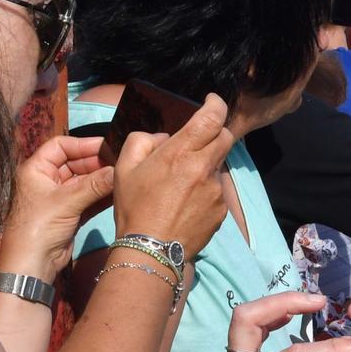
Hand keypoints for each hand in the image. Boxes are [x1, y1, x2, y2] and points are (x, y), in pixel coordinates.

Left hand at [0, 134, 115, 278]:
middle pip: (75, 163)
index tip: (106, 145)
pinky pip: (88, 199)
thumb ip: (94, 185)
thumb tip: (119, 170)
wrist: (31, 263)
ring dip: (101, 180)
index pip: (60, 146)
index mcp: (36, 169)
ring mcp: (58, 198)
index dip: (83, 144)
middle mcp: (46, 180)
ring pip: (83, 182)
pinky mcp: (69, 213)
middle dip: (96, 163)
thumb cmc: (39, 227)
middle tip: (120, 163)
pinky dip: (101, 196)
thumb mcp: (67, 201)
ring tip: (122, 177)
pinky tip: (118, 193)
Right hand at [112, 92, 234, 256]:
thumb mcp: (125, 168)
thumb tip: (163, 139)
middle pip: (225, 138)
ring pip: (218, 166)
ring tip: (181, 185)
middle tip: (197, 141)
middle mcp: (205, 168)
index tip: (212, 101)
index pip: (212, 117)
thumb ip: (142, 141)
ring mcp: (216, 191)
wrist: (151, 250)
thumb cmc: (135, 207)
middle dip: (214, 133)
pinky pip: (216, 191)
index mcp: (182, 153)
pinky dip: (205, 191)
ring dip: (205, 166)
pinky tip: (186, 204)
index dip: (216, 104)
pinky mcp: (221, 210)